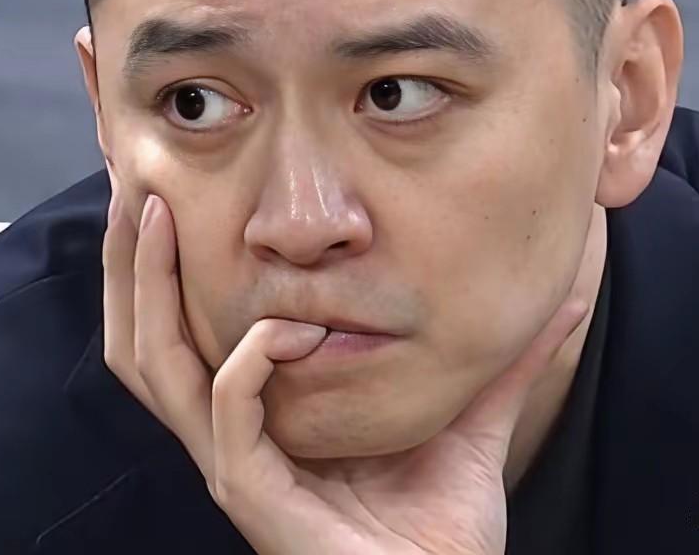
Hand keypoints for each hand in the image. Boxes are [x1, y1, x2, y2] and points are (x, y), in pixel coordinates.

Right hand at [101, 168, 589, 554]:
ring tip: (155, 214)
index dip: (155, 259)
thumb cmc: (442, 529)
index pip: (178, 326)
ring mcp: (233, 464)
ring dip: (148, 284)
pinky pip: (229, 412)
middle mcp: (228, 433)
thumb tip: (571, 296)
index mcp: (256, 412)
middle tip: (133, 178)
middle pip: (142, 335)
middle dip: (127, 256)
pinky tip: (288, 324)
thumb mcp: (468, 418)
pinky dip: (251, 358)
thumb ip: (501, 358)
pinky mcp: (253, 494)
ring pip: (156, 365)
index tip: (162, 180)